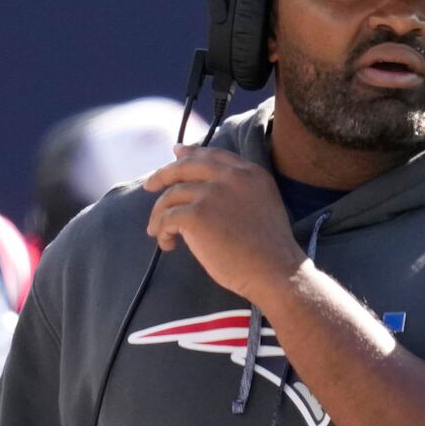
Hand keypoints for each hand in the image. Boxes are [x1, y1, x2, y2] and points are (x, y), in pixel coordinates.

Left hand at [142, 146, 305, 302]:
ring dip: (160, 214)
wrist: (275, 271)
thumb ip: (241, 191)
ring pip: (172, 195)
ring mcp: (212, 194)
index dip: (191, 154)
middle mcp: (230, 176)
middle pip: (186, 166)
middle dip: (164, 174)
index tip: (176, 154)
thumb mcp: (264, 205)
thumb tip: (208, 192)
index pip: (213, 156)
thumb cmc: (270, 251)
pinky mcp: (197, 215)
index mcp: (250, 173)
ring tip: (158, 231)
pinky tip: (167, 244)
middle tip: (150, 185)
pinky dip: (162, 231)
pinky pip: (167, 218)